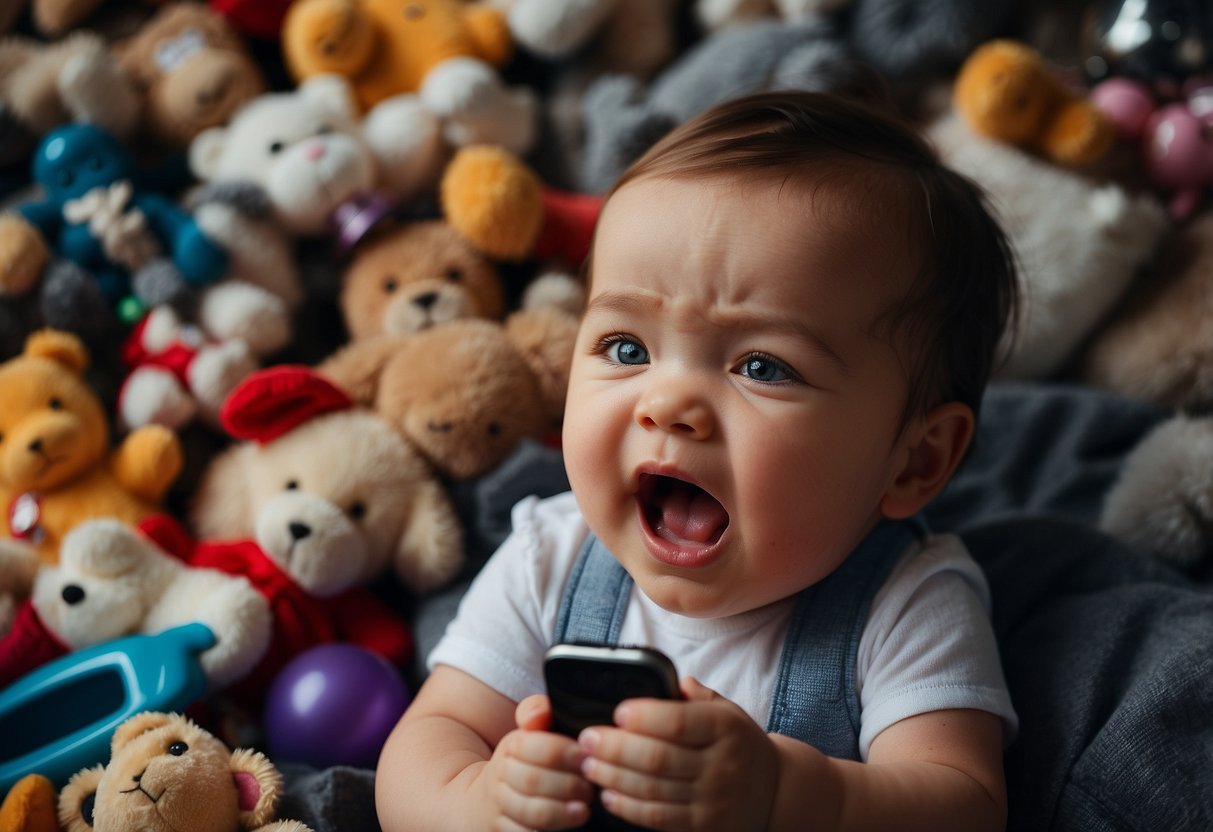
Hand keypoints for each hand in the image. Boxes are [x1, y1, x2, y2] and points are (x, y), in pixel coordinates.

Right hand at [478, 695, 594, 830]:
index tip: (586, 757)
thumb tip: (536, 714)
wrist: (486, 800)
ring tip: (583, 808)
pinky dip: (550, 830)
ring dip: (563, 810)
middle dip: (568, 784)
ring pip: (532, 811)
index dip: (565, 753)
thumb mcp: (528, 733)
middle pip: (534, 780)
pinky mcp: (504, 831)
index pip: (538, 747)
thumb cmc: (522, 762)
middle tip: (589, 787)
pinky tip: (567, 822)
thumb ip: (538, 712)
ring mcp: (501, 805)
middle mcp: (501, 776)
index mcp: (511, 746)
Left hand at [578, 677, 779, 831]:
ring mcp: (712, 799)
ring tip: (587, 764)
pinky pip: (658, 817)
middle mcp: (722, 764)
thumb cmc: (737, 743)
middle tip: (586, 739)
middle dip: (614, 748)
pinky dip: (628, 806)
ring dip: (612, 776)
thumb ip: (694, 695)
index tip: (616, 712)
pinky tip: (608, 793)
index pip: (678, 722)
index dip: (643, 718)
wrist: (773, 791)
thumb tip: (663, 679)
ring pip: (652, 789)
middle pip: (657, 759)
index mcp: (726, 727)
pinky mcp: (702, 826)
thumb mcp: (727, 710)